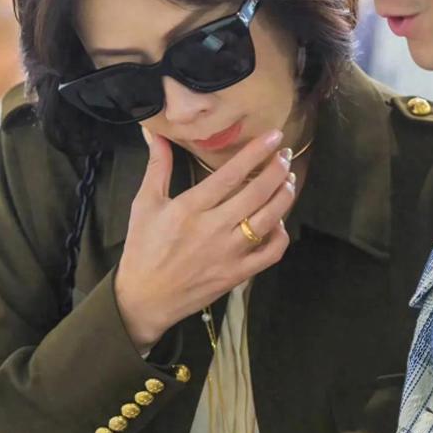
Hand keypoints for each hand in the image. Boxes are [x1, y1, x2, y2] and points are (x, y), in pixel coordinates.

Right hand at [116, 129, 294, 347]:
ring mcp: (229, 254)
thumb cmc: (143, 248)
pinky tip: (279, 222)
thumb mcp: (144, 204)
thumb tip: (155, 132)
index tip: (273, 136)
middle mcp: (213, 229)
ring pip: (268, 220)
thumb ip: (157, 166)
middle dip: (277, 170)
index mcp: (190, 208)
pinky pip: (270, 254)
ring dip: (284, 197)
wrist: (144, 299)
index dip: (255, 153)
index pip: (230, 174)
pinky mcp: (237, 274)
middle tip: (285, 154)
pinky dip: (281, 236)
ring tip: (289, 179)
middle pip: (256, 194)